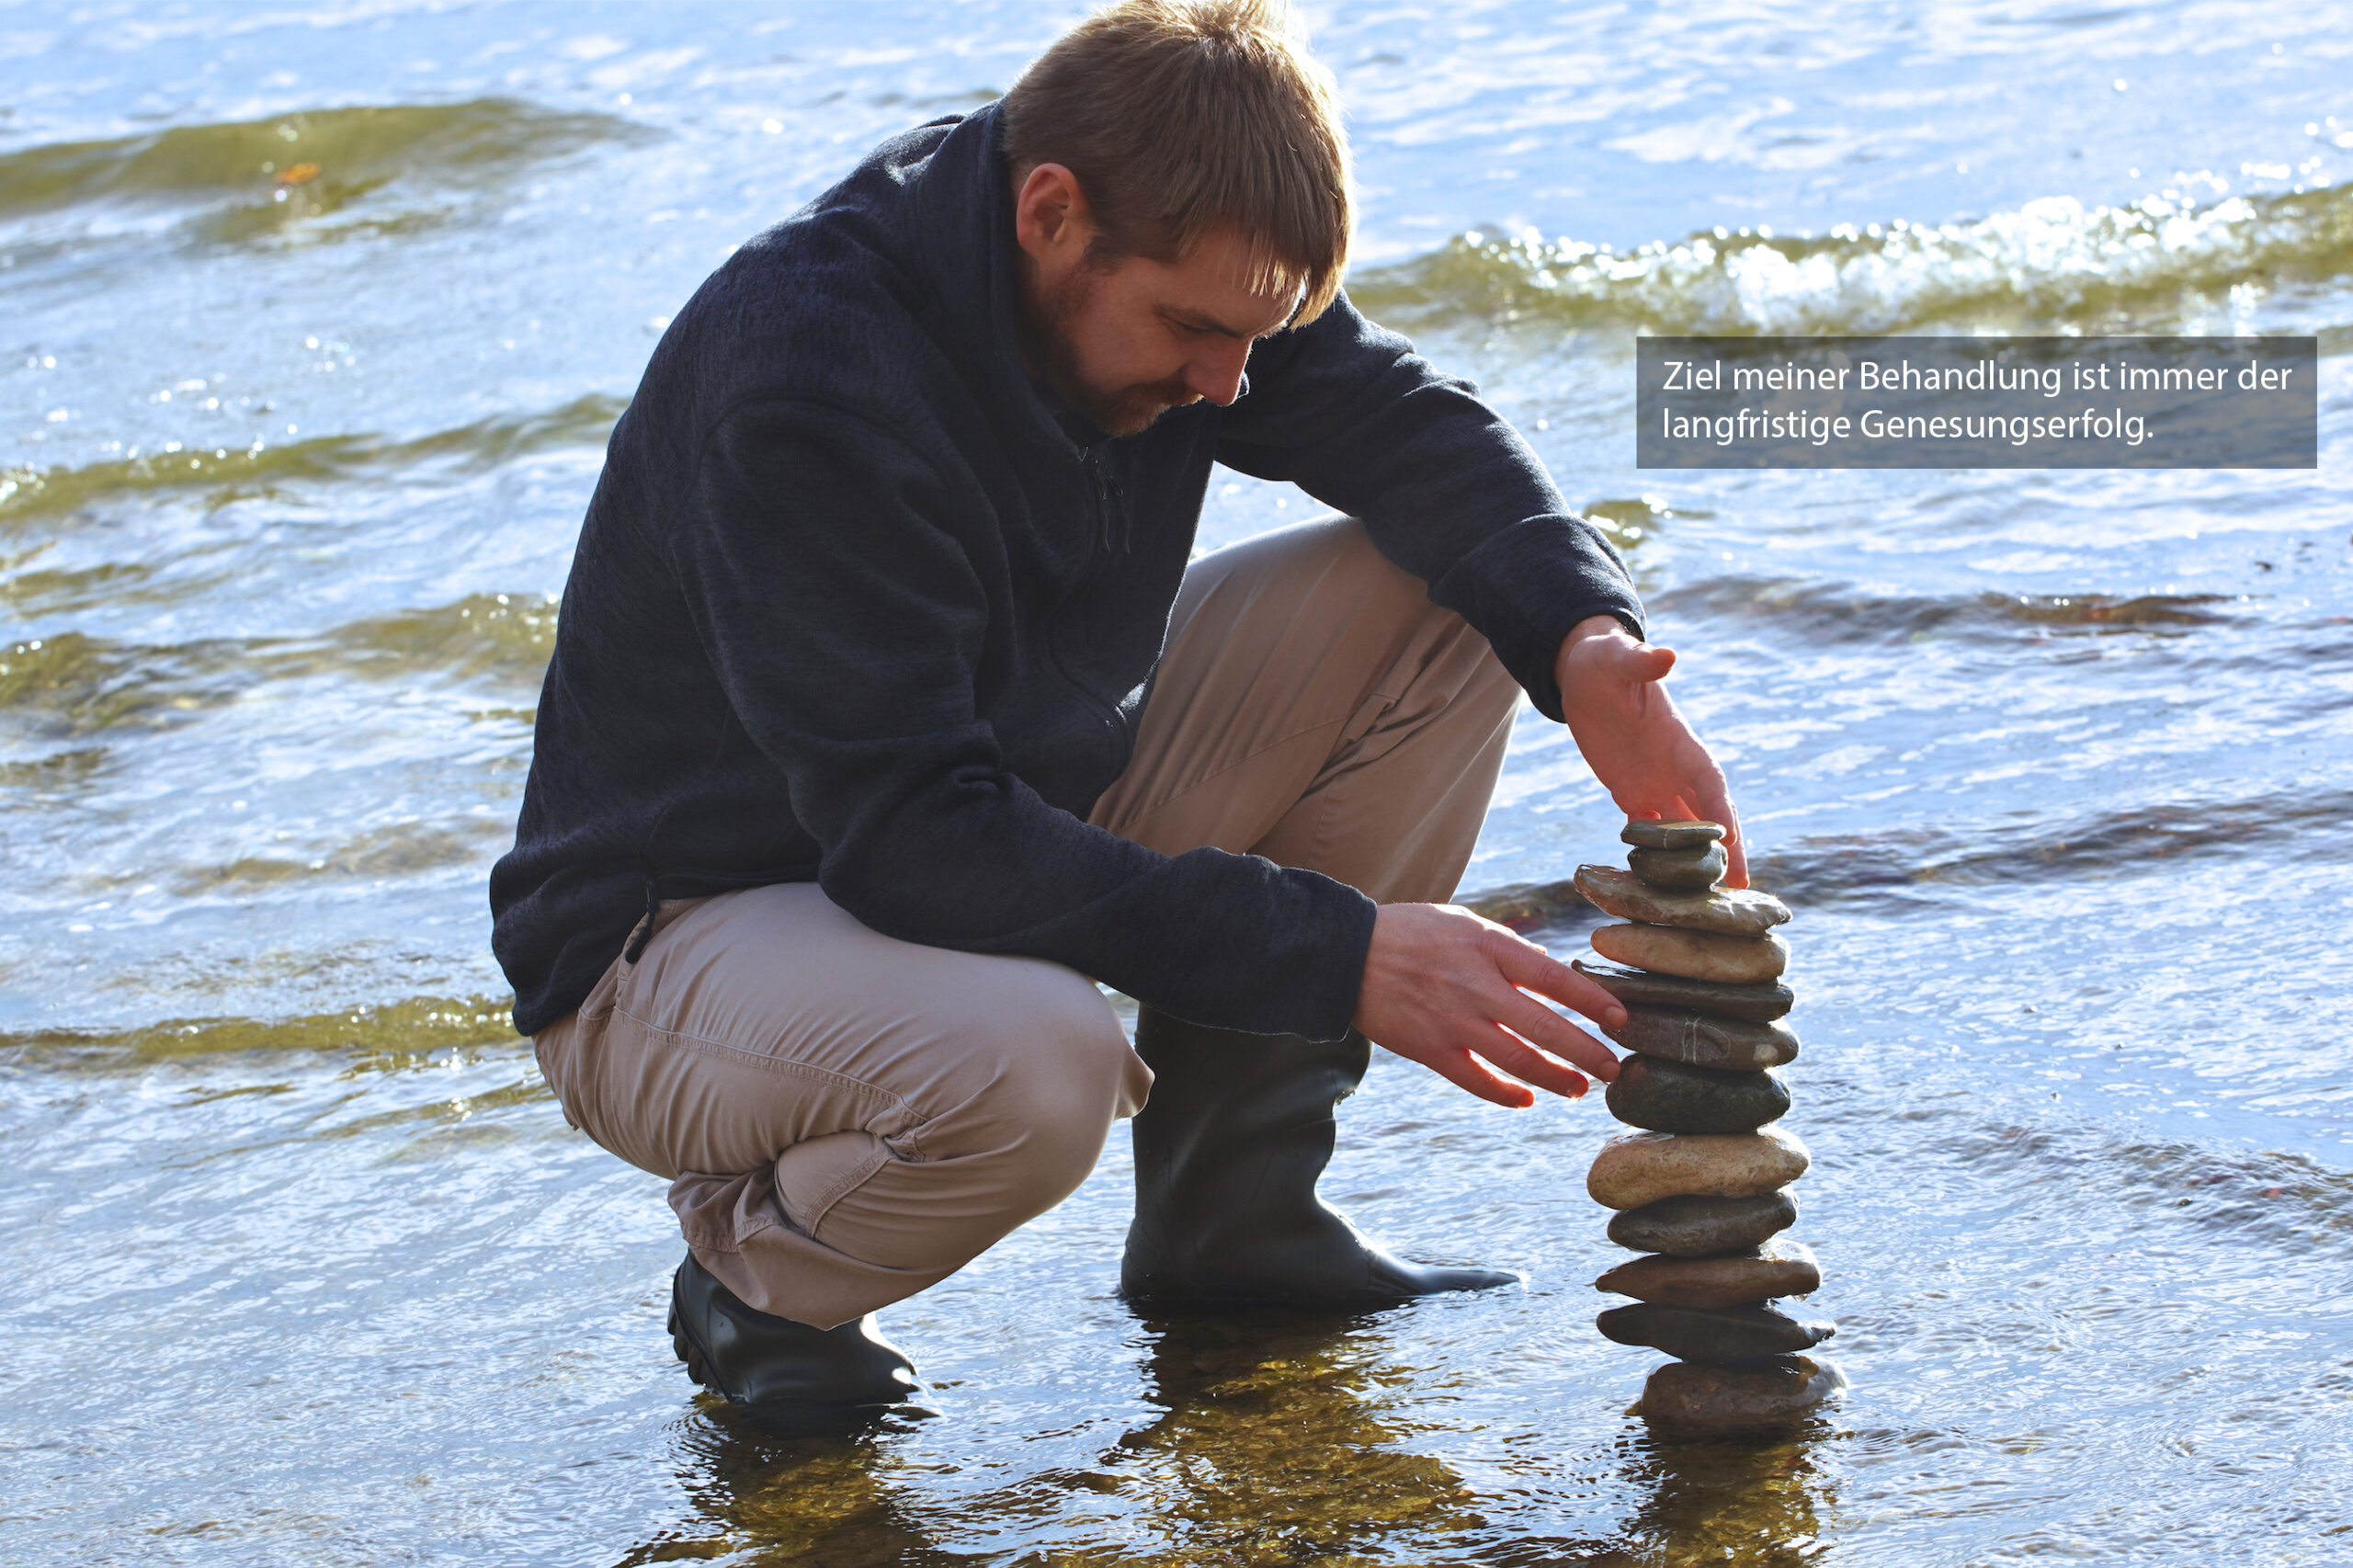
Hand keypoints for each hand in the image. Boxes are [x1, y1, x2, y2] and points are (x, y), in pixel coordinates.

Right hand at [1352, 902, 1625, 1107]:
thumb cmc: (1409, 932)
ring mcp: (1453, 1021)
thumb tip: (1550, 969)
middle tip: (1614, 1068)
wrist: (1344, 954)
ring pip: (1518, 1060)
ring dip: (1555, 1078)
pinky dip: (1506, 1094)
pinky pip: (1476, 1080)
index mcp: (1488, 947)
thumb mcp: (1464, 924)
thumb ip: (1508, 949)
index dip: (1593, 1002)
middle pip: (1545, 1027)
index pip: (1555, 979)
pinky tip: (1527, 1099)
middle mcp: (1476, 986)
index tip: (1621, 1020)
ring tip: (1579, 1089)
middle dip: (1586, 1052)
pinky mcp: (1430, 1049)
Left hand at [1555, 614, 1747, 886]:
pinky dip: (1653, 862)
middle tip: (1737, 901)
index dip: (1725, 821)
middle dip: (1723, 860)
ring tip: (1703, 912)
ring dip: (1693, 869)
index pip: (1712, 788)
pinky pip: (1646, 834)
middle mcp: (1676, 771)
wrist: (1585, 669)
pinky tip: (1655, 892)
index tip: (1735, 854)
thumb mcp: (1620, 659)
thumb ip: (1643, 663)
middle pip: (1708, 822)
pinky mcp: (1630, 794)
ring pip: (1682, 835)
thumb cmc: (1606, 659)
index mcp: (1683, 744)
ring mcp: (1656, 785)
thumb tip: (1666, 654)